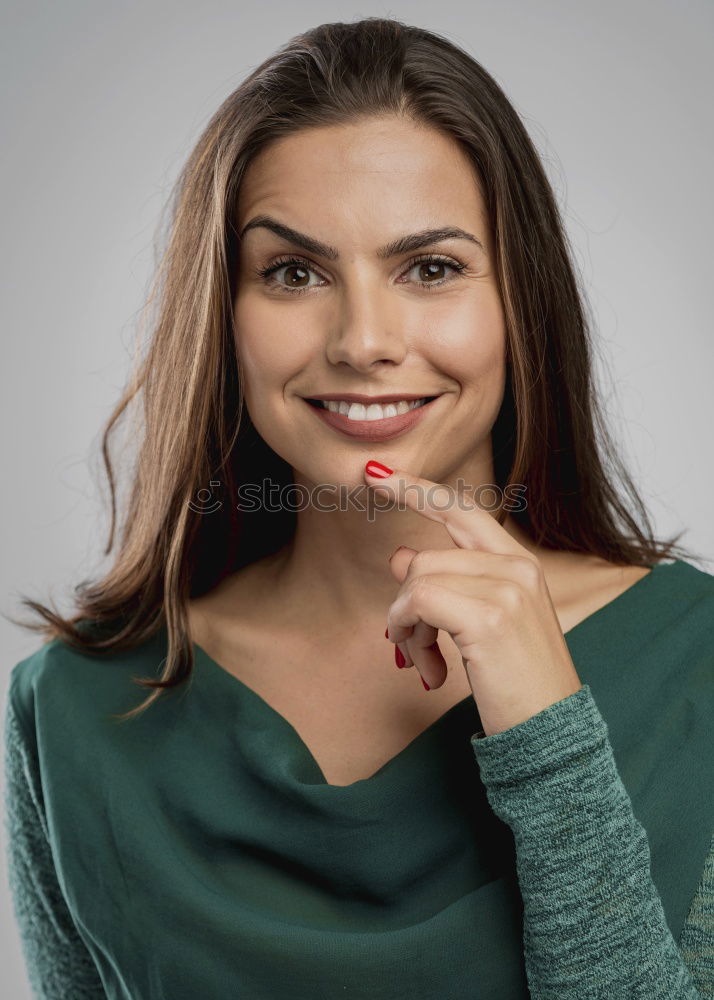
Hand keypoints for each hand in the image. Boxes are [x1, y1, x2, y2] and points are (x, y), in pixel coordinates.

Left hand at [364, 462, 582, 736]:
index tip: (377, 475)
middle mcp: (518, 566)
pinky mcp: (489, 615)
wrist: (551, 735)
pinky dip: (408, 634)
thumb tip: (401, 556)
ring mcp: (507, 588)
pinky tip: (429, 669)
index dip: (418, 490)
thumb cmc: (518, 685)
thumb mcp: (481, 627)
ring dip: (406, 628)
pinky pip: (417, 601)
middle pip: (426, 557)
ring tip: (425, 664)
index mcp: (521, 565)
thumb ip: (448, 586)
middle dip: (405, 603)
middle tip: (406, 644)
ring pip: (417, 580)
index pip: (463, 510)